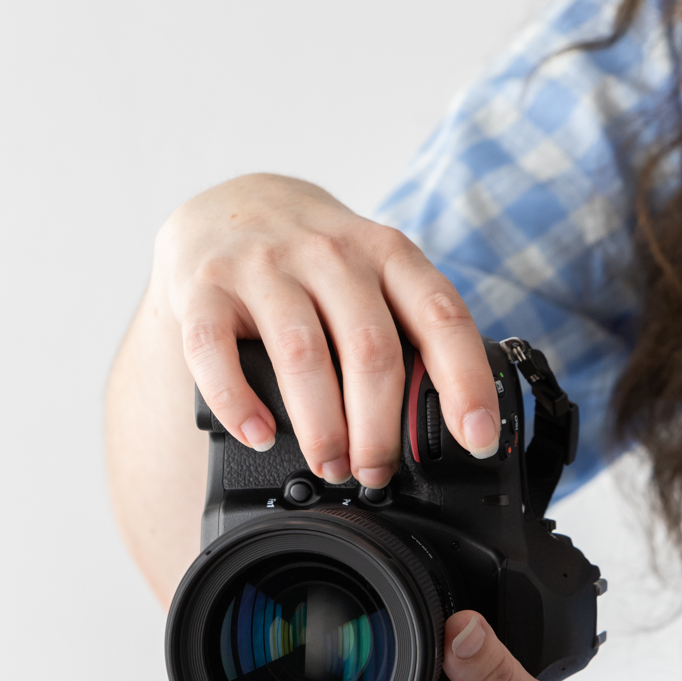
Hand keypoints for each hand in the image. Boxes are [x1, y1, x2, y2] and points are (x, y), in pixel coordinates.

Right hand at [150, 174, 500, 488]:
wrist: (226, 208)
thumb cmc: (316, 260)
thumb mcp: (374, 276)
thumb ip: (409, 332)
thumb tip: (452, 425)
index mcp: (388, 253)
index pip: (441, 316)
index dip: (465, 382)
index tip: (476, 439)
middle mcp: (330, 251)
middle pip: (371, 349)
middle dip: (380, 427)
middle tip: (377, 471)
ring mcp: (264, 264)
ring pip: (302, 355)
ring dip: (322, 428)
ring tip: (331, 467)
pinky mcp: (204, 285)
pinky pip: (216, 351)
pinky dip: (238, 403)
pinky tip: (258, 436)